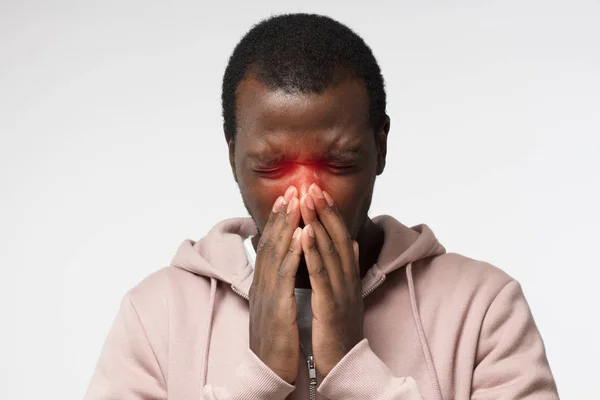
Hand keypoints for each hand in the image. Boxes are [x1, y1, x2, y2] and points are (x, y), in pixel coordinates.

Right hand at [249, 186, 302, 383]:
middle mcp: (262, 284)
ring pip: (276, 253)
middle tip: (292, 188)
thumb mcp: (278, 306)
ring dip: (285, 225)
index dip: (279, 220)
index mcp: (265, 284)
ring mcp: (267, 295)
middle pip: (271, 242)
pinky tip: (299, 235)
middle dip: (282, 214)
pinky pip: (284, 276)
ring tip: (295, 201)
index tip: (289, 198)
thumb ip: (283, 283)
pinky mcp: (276, 307)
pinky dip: (292, 252)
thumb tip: (290, 266)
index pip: (271, 245)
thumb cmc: (277, 339)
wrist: (268, 371)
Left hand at [299, 183, 363, 376]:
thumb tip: (349, 242)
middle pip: (336, 237)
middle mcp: (348, 278)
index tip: (318, 190)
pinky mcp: (332, 305)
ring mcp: (341, 290)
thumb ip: (346, 267)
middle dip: (324, 209)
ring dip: (318, 223)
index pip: (339, 236)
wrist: (345, 362)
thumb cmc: (339, 328)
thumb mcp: (344, 292)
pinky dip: (313, 252)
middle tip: (311, 185)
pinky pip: (321, 274)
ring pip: (330, 250)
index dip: (330, 212)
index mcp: (348, 275)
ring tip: (307, 200)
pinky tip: (304, 234)